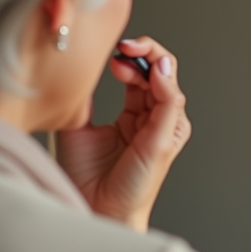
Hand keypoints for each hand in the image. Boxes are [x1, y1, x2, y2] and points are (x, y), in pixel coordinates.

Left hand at [56, 37, 190, 231]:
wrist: (90, 207)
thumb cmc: (85, 176)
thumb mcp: (77, 126)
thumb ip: (83, 99)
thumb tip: (78, 70)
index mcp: (136, 115)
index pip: (142, 73)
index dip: (130, 57)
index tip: (112, 51)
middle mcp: (154, 118)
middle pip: (162, 70)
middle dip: (146, 50)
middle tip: (125, 44)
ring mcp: (164, 128)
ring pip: (170, 81)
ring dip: (154, 60)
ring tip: (132, 51)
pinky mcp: (166, 139)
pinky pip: (172, 103)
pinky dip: (165, 83)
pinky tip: (152, 70)